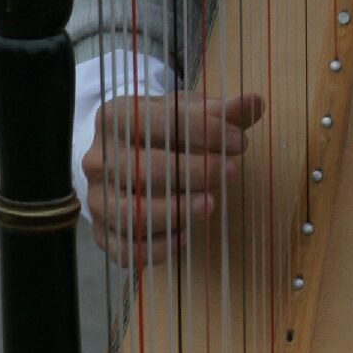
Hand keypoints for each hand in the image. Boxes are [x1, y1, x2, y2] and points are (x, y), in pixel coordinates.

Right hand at [83, 92, 263, 266]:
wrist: (122, 158)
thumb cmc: (160, 133)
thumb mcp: (187, 113)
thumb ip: (220, 112)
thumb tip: (254, 103)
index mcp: (115, 118)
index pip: (156, 121)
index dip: (202, 130)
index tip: (238, 141)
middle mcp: (98, 158)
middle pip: (142, 169)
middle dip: (192, 172)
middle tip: (230, 172)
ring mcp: (97, 199)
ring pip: (133, 213)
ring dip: (176, 211)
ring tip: (211, 205)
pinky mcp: (103, 234)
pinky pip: (127, 249)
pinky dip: (158, 247)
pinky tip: (185, 235)